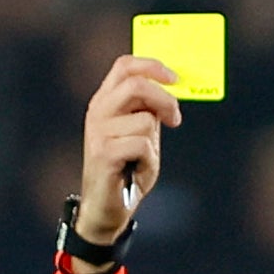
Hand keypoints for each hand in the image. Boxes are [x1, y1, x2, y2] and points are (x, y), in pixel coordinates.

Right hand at [78, 54, 182, 239]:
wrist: (108, 207)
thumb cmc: (128, 169)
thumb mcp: (141, 134)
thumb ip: (149, 111)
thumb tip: (170, 88)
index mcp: (105, 101)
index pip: (125, 66)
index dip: (152, 66)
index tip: (175, 79)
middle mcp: (98, 111)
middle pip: (136, 85)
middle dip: (165, 100)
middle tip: (175, 120)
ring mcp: (98, 131)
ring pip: (145, 120)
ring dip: (154, 142)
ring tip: (144, 158)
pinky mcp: (103, 153)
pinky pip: (142, 144)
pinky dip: (149, 160)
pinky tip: (139, 170)